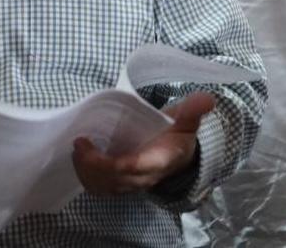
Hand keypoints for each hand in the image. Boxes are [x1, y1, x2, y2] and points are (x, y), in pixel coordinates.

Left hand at [72, 92, 214, 194]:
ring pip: (103, 188)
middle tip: (78, 142)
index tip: (86, 143)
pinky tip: (82, 159)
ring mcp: (131, 184)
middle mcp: (143, 178)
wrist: (180, 157)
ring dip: (85, 172)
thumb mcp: (186, 122)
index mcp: (157, 162)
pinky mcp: (123, 185)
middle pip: (111, 181)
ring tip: (77, 150)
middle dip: (90, 165)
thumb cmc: (177, 137)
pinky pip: (102, 188)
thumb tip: (208, 98)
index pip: (129, 168)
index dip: (106, 162)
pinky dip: (88, 177)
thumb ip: (193, 110)